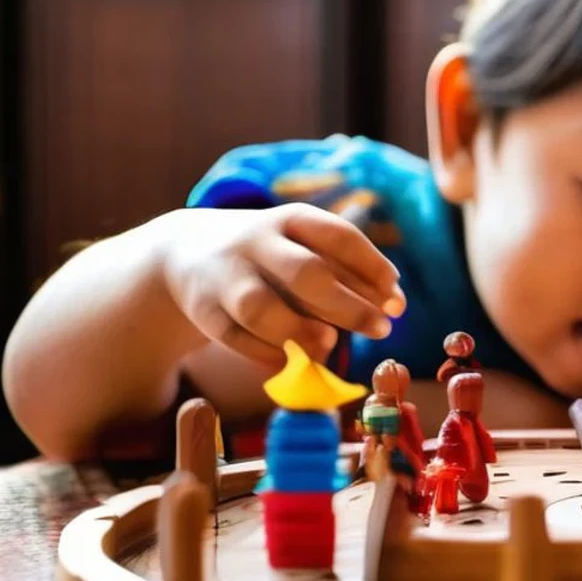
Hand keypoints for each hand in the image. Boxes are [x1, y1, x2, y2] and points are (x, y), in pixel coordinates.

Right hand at [157, 204, 405, 366]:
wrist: (184, 253)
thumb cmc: (269, 256)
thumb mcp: (302, 248)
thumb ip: (346, 273)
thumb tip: (393, 303)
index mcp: (290, 220)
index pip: (338, 236)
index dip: (372, 268)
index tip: (397, 298)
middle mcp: (256, 242)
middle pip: (305, 273)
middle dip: (347, 305)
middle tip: (381, 329)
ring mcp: (226, 276)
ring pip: (261, 308)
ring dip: (299, 331)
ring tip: (330, 344)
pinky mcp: (204, 310)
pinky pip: (237, 338)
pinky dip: (266, 353)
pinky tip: (291, 361)